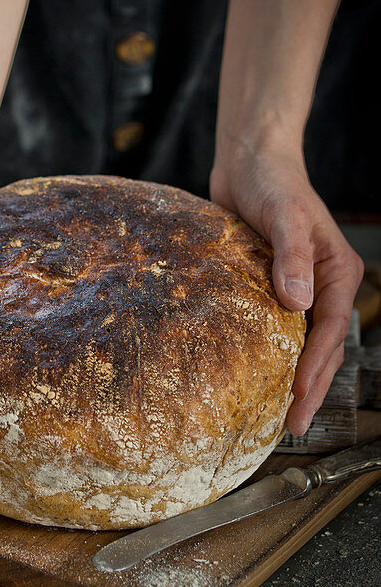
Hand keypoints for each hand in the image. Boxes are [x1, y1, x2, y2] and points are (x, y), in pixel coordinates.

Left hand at [210, 143, 363, 436]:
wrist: (249, 160)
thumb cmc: (271, 182)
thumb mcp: (284, 215)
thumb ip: (292, 255)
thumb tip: (298, 303)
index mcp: (338, 271)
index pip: (328, 332)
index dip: (314, 370)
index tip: (297, 400)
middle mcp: (324, 283)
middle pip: (321, 346)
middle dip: (309, 387)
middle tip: (290, 425)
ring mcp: (300, 286)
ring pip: (302, 342)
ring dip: (293, 376)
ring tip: (276, 412)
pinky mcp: (274, 284)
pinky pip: (278, 327)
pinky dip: (272, 353)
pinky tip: (254, 373)